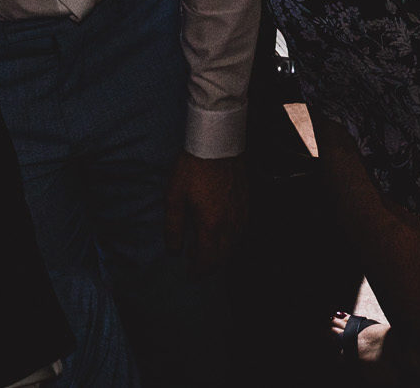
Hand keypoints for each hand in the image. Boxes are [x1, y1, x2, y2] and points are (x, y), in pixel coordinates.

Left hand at [164, 152, 247, 274]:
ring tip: (206, 248)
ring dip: (220, 251)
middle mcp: (229, 224)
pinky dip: (230, 237)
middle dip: (210, 264)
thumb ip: (173, 227)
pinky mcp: (246, 202)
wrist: (217, 144)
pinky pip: (240, 229)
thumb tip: (174, 250)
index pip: (207, 260)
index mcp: (210, 226)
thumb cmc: (192, 169)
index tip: (191, 276)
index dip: (199, 271)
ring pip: (233, 243)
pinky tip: (221, 230)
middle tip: (197, 264)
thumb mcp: (174, 197)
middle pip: (222, 255)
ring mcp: (240, 213)